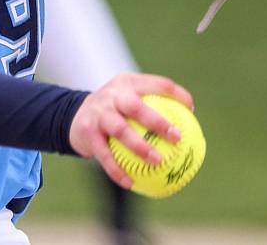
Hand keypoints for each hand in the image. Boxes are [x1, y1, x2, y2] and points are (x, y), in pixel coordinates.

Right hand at [68, 73, 193, 188]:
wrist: (75, 116)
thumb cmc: (115, 110)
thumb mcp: (130, 98)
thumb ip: (155, 106)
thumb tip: (191, 124)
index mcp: (127, 83)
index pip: (156, 83)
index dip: (176, 94)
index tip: (191, 109)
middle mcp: (112, 95)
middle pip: (136, 106)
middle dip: (157, 122)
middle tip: (177, 137)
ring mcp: (98, 113)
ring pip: (120, 130)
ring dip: (140, 147)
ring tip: (158, 161)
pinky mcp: (87, 131)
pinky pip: (104, 154)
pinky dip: (117, 170)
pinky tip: (130, 183)